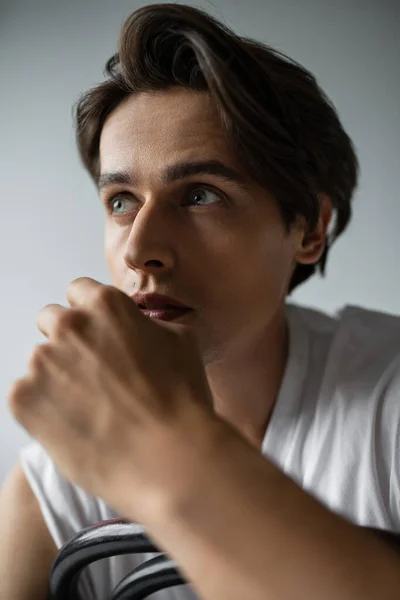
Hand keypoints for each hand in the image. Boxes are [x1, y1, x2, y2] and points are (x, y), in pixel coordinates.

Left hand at [8, 278, 216, 520]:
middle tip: (92, 373)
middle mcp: (69, 326)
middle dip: (67, 340)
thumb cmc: (181, 400)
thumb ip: (150, 323)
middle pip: (51, 320)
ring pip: (41, 362)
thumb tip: (142, 326)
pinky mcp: (23, 400)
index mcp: (105, 305)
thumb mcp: (182, 341)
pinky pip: (25, 396)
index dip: (91, 315)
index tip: (98, 335)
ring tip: (91, 408)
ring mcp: (41, 363)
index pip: (79, 291)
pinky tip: (76, 426)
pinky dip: (44, 409)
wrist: (169, 457)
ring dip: (58, 377)